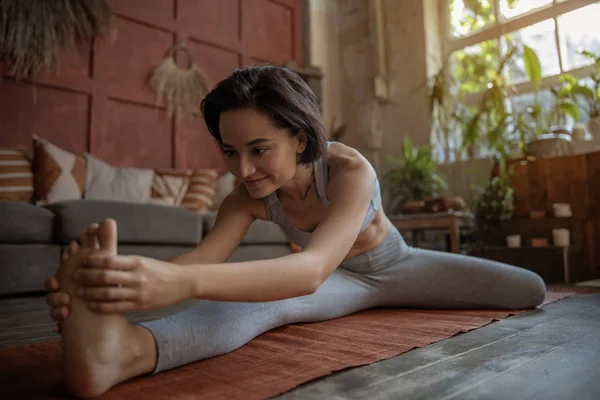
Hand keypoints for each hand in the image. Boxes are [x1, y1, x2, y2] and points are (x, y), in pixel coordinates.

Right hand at [45, 223, 99, 332]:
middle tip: (58, 284)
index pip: (66, 261)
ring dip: (55, 302)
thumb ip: (106, 242)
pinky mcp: (67, 316)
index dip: (66, 258)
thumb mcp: (109, 262)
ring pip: (52, 300)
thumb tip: (108, 219)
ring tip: (66, 304)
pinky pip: (56, 317)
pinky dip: (58, 318)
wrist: (109, 314)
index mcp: (76, 270)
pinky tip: (64, 318)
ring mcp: (65, 301)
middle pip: (53, 281)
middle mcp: (68, 285)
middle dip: (53, 283)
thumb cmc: (108, 283)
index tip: (68, 258)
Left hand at [72, 253, 191, 312]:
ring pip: (108, 294)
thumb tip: (102, 258)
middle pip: (105, 277)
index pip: (109, 260)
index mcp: (137, 262)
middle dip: (86, 277)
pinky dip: (102, 306)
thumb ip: (125, 261)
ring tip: (78, 293)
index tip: (81, 261)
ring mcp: (138, 292)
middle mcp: (137, 277)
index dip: (92, 261)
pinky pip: (117, 307)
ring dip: (90, 293)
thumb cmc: (160, 270)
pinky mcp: (140, 305)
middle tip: (74, 277)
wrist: (182, 283)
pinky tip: (92, 305)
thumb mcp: (144, 260)